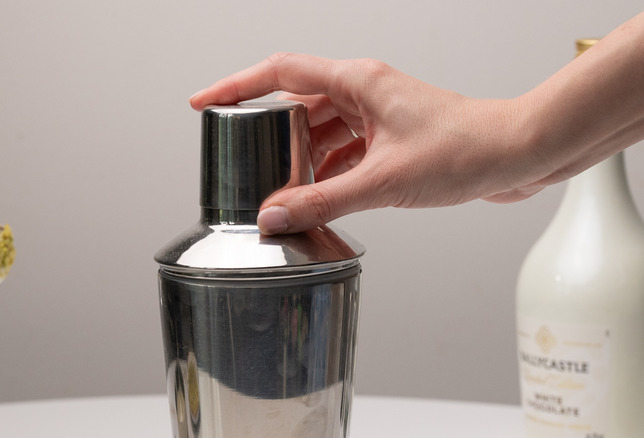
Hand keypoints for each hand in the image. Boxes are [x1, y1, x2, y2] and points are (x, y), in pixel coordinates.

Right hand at [189, 53, 538, 233]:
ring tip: (280, 190)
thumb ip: (324, 200)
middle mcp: (364, 92)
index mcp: (357, 83)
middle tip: (244, 163)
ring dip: (300, 161)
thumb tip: (275, 215)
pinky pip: (345, 150)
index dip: (235, 86)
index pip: (279, 74)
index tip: (204, 102)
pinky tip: (319, 197)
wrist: (518, 155)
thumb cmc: (466, 149)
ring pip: (321, 132)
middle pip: (297, 106)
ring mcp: (378, 115)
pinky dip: (328, 173)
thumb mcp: (383, 180)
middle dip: (269, 136)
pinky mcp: (391, 138)